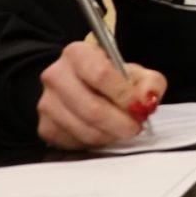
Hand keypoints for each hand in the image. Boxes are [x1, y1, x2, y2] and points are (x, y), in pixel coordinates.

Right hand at [36, 39, 166, 148]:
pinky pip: (75, 143)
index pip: (100, 74)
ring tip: (121, 128)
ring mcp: (47, 103)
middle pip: (91, 108)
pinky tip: (104, 132)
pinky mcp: (45, 127)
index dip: (124, 95)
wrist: (79, 87)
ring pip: (85, 129)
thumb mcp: (134, 72)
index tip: (140, 107)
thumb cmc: (108, 79)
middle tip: (135, 126)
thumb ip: (150, 83)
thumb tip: (147, 101)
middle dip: (120, 122)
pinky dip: (96, 142)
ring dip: (110, 134)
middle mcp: (56, 76)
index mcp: (77, 53)